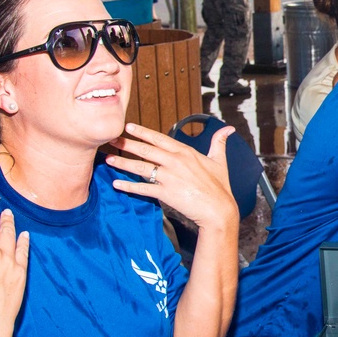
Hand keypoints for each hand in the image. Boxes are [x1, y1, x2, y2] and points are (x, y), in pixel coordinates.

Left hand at [107, 123, 238, 232]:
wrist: (219, 209)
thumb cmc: (220, 187)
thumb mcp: (220, 161)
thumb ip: (219, 143)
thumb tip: (228, 129)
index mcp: (186, 152)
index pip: (160, 138)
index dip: (143, 132)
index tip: (129, 126)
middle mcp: (175, 162)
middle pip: (146, 150)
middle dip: (127, 144)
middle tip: (112, 139)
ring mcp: (169, 177)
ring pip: (141, 167)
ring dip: (123, 163)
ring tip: (109, 159)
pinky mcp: (165, 192)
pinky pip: (143, 188)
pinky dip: (128, 186)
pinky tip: (117, 183)